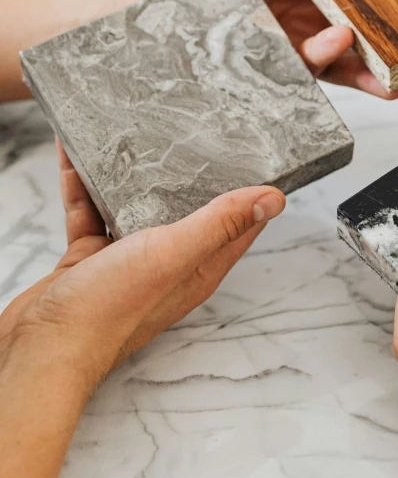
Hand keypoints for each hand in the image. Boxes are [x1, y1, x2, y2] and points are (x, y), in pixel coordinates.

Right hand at [0, 142, 285, 389]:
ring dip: (127, 173)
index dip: (249, 191)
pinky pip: (89, 212)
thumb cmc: (109, 311)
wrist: (42, 347)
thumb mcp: (174, 254)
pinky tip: (74, 157)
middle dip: (184, 170)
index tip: (255, 154)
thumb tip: (274, 199)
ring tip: (123, 132)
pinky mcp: (90, 258)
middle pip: (184, 207)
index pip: (237, 223)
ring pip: (132, 204)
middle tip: (187, 130)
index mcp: (198, 265)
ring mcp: (127, 260)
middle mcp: (166, 262)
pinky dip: (83, 185)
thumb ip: (220, 224)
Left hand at [130, 0, 397, 99]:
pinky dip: (327, 86)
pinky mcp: (263, 78)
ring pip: (333, 62)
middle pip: (346, 29)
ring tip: (385, 79)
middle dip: (379, 44)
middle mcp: (292, 17)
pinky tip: (344, 85)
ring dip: (363, 71)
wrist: (128, 22)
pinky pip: (302, 84)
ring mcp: (279, 50)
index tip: (394, 1)